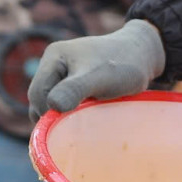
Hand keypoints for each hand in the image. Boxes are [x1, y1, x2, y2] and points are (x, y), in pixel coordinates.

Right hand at [29, 20, 166, 117]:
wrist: (144, 55)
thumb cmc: (123, 64)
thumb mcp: (99, 77)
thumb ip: (75, 89)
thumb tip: (52, 106)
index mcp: (54, 57)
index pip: (37, 93)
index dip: (48, 112)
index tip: (69, 125)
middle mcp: (54, 64)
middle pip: (41, 99)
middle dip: (54, 115)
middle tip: (76, 126)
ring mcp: (64, 74)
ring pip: (52, 103)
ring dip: (62, 115)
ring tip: (82, 121)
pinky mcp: (74, 83)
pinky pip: (64, 102)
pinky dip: (71, 112)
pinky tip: (85, 117)